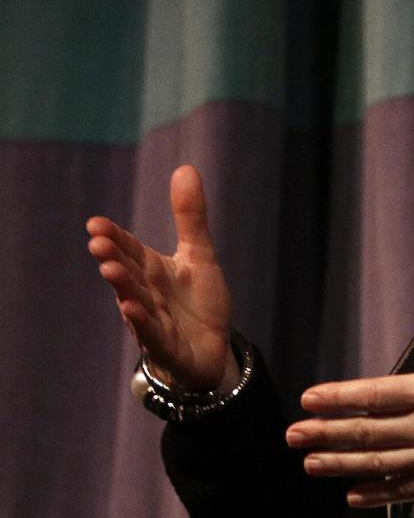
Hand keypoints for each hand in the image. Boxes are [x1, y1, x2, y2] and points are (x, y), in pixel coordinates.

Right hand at [86, 165, 235, 390]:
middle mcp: (147, 294)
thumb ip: (190, 217)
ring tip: (111, 270)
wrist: (212, 350)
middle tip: (97, 243)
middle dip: (113, 258)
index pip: (131, 250)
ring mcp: (154, 321)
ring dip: (123, 287)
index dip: (115, 238)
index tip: (95, 223)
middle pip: (128, 274)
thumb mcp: (199, 255)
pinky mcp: (167, 346)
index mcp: (153, 270)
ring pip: (135, 302)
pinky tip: (131, 308)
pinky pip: (152, 334)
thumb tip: (185, 167)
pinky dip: (142, 322)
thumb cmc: (199, 302)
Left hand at [287, 281, 413, 505]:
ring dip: (340, 465)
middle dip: (326, 434)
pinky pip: (405, 491)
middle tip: (292, 436)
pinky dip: (377, 495)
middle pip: (367, 432)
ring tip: (309, 464)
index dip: (339, 397)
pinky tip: (353, 497)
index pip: (376, 394)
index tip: (310, 399)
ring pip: (378, 463)